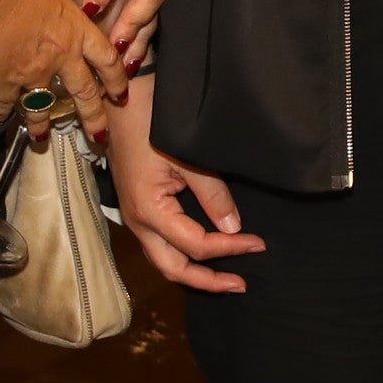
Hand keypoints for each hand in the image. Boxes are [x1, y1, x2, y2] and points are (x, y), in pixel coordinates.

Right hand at [0, 0, 128, 129]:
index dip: (117, 79)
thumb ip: (56, 13)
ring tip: (41, 137)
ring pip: (42, 107)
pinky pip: (5, 104)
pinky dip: (0, 112)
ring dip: (41, 125)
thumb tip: (53, 15)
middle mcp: (60, 56)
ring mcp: (32, 73)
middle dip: (94, 118)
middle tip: (99, 135)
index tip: (120, 93)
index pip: (107, 59)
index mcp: (76, 30)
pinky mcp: (4, 81)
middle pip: (84, 93)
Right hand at [101, 81, 262, 293]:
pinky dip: (183, 256)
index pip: (196, 246)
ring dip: (195, 273)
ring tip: (226, 278)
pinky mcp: (139, 209)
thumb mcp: (189, 158)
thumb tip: (234, 228)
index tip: (259, 244)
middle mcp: (138, 222)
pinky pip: (161, 245)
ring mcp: (135, 217)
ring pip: (164, 261)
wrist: (122, 98)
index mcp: (149, 211)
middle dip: (208, 281)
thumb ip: (213, 196)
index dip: (230, 249)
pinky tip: (203, 253)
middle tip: (241, 285)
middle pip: (174, 269)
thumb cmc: (152, 123)